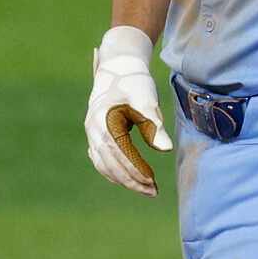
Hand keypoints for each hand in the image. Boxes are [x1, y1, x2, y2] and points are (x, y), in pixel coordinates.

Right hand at [84, 26, 172, 196]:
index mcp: (104, 118)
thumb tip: (166, 149)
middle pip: (109, 162)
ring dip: (123, 179)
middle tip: (153, 192)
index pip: (118, 152)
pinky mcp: (94, 134)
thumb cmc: (135, 82)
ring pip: (103, 163)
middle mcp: (93, 127)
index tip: (152, 182)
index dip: (134, 169)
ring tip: (146, 189)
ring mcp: (91, 132)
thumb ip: (154, 124)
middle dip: (130, 179)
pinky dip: (113, 172)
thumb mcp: (147, 99)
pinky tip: (130, 180)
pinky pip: (100, 159)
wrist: (119, 66)